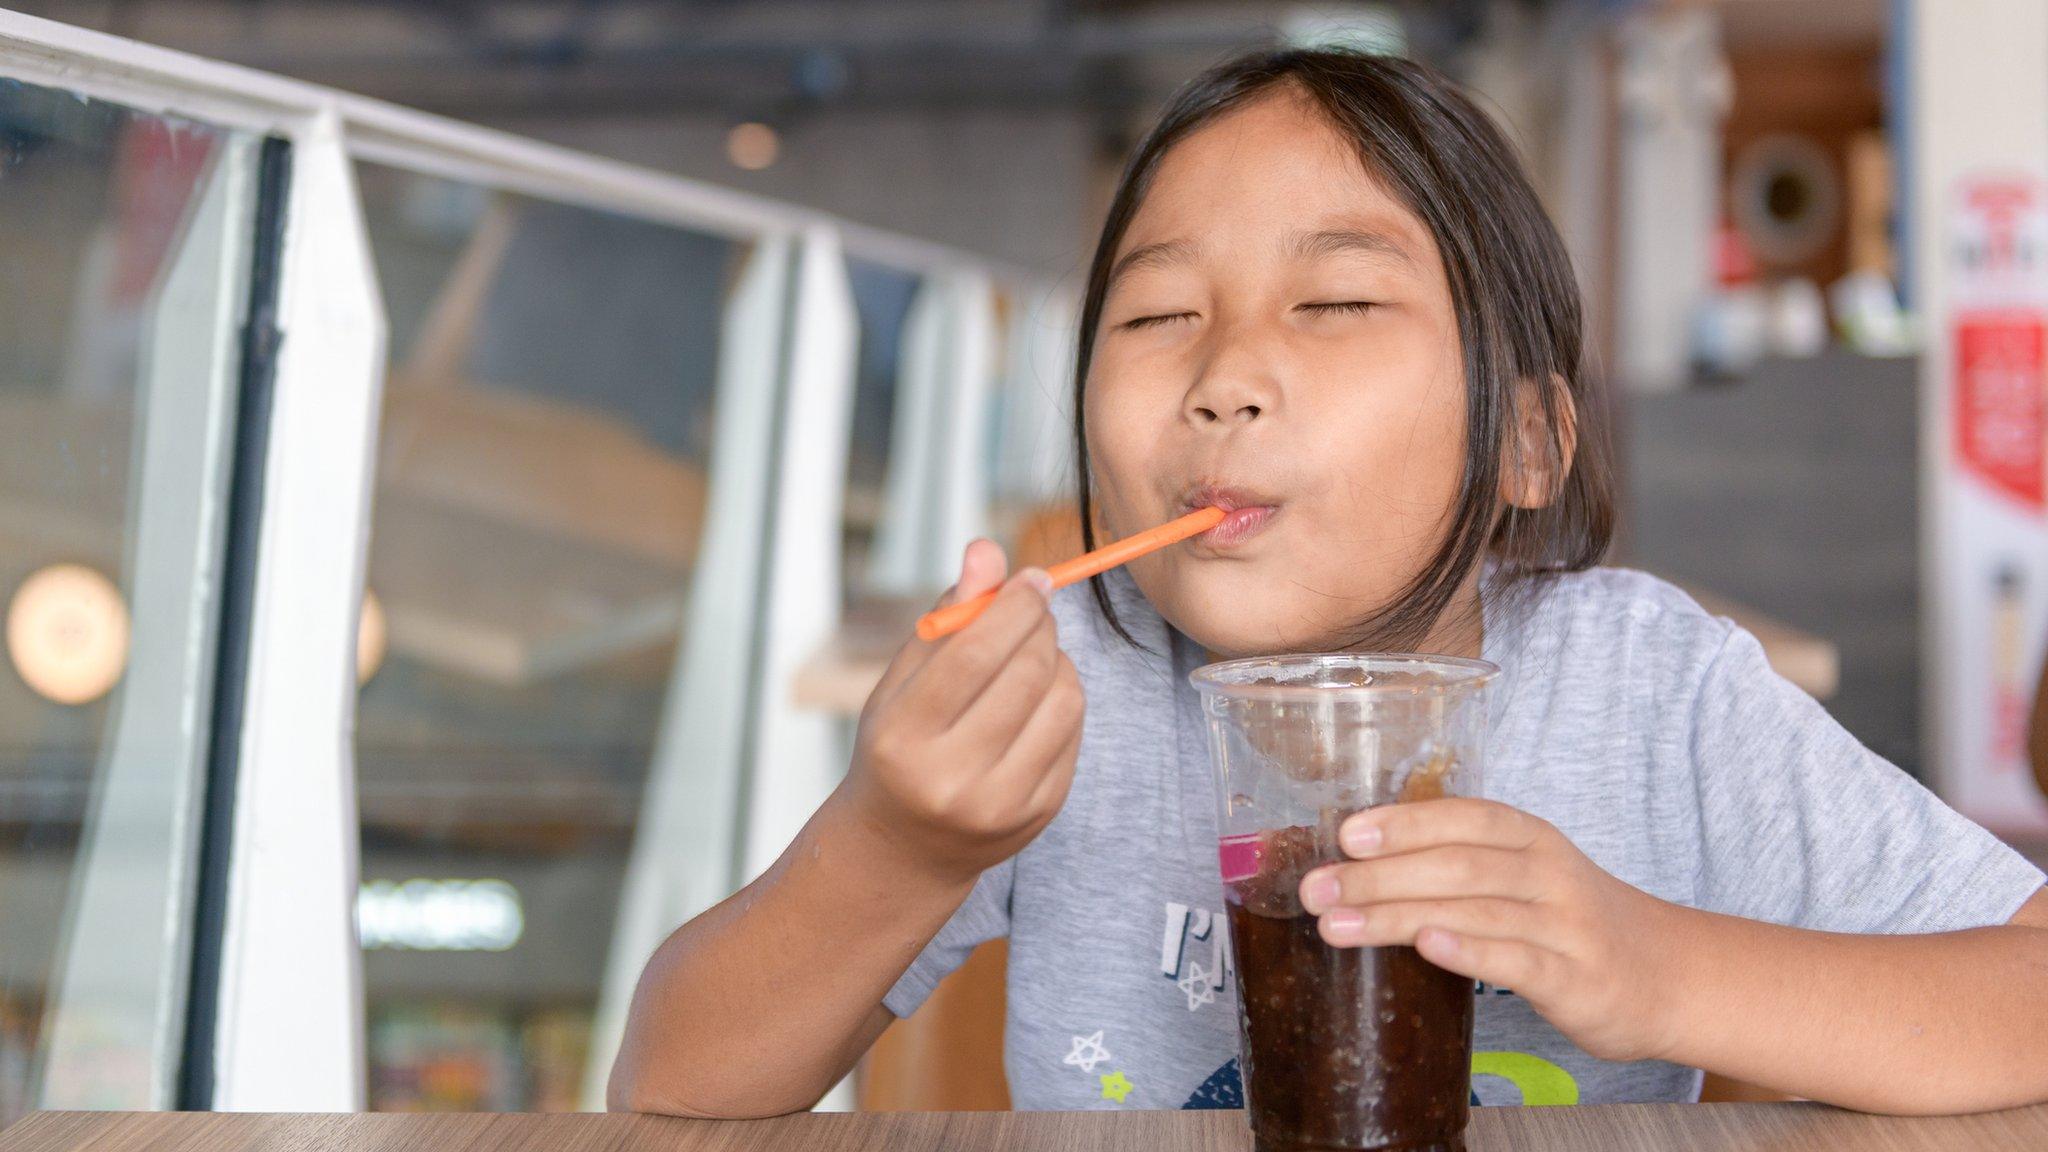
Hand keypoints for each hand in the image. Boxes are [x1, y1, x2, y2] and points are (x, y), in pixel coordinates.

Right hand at [840, 539, 1083, 885]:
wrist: (904, 848)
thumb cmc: (899, 746)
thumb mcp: (903, 681)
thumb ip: (947, 617)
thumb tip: (987, 549)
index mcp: (904, 737)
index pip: (974, 654)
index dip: (1013, 605)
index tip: (1032, 578)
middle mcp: (952, 777)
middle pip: (1024, 673)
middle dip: (1039, 625)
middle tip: (1034, 608)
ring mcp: (1000, 804)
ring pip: (1062, 699)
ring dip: (1057, 660)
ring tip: (1031, 655)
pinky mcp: (1039, 815)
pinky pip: (1074, 732)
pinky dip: (1064, 699)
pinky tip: (1038, 698)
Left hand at [1297, 798, 1682, 1063]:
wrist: (1668, 976)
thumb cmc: (1572, 922)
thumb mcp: (1526, 875)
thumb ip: (1460, 864)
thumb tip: (1359, 864)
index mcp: (1531, 838)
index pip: (1464, 817)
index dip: (1404, 821)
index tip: (1345, 834)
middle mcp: (1549, 872)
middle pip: (1456, 864)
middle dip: (1377, 875)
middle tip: (1315, 889)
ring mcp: (1565, 925)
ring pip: (1472, 910)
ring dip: (1397, 915)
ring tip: (1337, 925)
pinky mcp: (1577, 979)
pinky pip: (1516, 959)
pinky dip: (1468, 950)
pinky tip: (1425, 945)